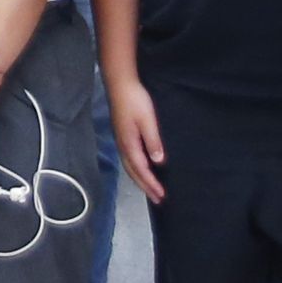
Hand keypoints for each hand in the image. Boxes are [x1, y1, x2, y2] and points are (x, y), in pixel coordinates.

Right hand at [110, 78, 166, 203]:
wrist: (120, 83)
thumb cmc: (135, 100)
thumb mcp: (148, 120)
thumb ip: (153, 141)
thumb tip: (158, 162)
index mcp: (129, 143)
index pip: (141, 169)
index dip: (151, 183)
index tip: (162, 196)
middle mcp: (123, 145)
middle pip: (133, 172)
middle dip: (145, 186)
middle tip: (157, 199)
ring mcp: (121, 140)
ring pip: (130, 166)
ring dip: (140, 179)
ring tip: (150, 189)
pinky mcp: (122, 135)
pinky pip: (129, 159)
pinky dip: (136, 169)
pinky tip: (142, 167)